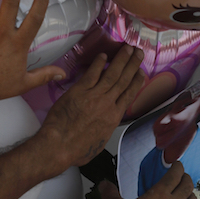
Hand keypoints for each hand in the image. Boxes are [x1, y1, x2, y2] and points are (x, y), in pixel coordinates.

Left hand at [39, 44, 144, 167]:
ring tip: (128, 48)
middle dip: (132, 64)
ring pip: (111, 74)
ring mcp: (94, 96)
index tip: (141, 72)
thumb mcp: (99, 142)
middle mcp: (107, 104)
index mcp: (113, 117)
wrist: (58, 147)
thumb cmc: (76, 150)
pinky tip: (104, 55)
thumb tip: (108, 123)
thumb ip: (106, 128)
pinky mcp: (79, 92)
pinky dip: (98, 64)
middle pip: (123, 80)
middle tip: (139, 52)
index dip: (136, 81)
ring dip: (121, 59)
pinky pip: (92, 74)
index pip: (129, 94)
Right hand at [99, 162, 196, 198]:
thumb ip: (111, 194)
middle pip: (187, 186)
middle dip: (186, 178)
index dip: (178, 167)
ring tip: (186, 194)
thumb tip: (103, 184)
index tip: (176, 164)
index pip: (175, 175)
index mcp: (159, 194)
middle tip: (182, 176)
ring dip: (191, 195)